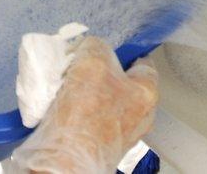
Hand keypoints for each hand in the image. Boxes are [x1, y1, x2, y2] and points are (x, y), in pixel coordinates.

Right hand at [11, 38, 158, 173]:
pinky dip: (76, 111)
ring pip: (103, 101)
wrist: (65, 161)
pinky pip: (89, 120)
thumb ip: (96, 46)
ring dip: (84, 91)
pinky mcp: (99, 146)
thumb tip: (91, 48)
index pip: (144, 63)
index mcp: (147, 95)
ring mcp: (119, 135)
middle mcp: (139, 117)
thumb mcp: (92, 62)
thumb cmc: (85, 115)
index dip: (126, 51)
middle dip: (99, 72)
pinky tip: (59, 107)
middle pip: (121, 82)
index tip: (109, 47)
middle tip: (79, 65)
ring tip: (64, 86)